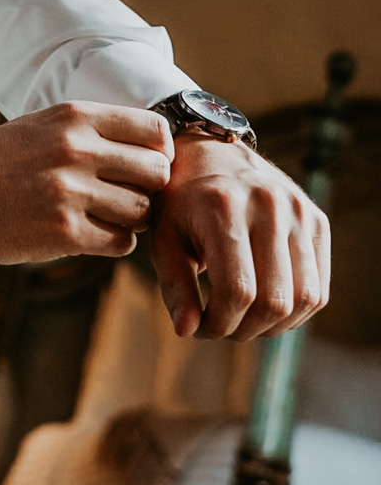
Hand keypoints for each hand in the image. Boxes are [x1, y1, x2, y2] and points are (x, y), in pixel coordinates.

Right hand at [0, 103, 173, 263]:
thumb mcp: (39, 126)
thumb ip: (89, 131)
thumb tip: (145, 145)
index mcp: (73, 117)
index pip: (152, 128)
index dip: (159, 149)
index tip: (149, 161)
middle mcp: (77, 150)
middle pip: (156, 171)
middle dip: (150, 187)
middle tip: (129, 193)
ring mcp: (72, 192)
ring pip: (142, 211)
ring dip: (131, 218)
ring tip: (104, 214)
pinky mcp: (65, 232)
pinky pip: (120, 242)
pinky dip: (112, 241)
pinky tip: (89, 232)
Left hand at [150, 135, 329, 340]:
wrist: (211, 153)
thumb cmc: (181, 202)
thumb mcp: (164, 237)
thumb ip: (174, 286)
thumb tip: (187, 331)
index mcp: (223, 205)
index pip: (237, 290)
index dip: (219, 323)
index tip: (200, 327)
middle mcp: (268, 203)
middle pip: (274, 300)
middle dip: (245, 329)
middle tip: (222, 326)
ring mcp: (299, 210)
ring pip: (305, 298)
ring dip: (275, 326)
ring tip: (245, 319)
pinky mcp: (317, 220)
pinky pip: (319, 288)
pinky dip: (296, 311)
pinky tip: (267, 307)